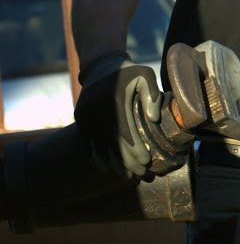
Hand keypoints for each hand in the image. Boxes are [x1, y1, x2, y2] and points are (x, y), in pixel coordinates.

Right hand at [75, 54, 160, 177]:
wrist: (99, 66)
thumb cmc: (128, 72)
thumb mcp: (144, 75)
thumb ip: (152, 94)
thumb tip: (153, 119)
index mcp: (114, 99)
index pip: (125, 132)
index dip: (135, 150)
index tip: (146, 162)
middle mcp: (97, 109)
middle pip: (113, 144)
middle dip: (127, 163)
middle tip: (141, 174)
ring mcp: (86, 116)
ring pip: (100, 148)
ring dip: (114, 165)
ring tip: (128, 177)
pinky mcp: (80, 120)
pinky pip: (89, 144)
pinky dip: (99, 158)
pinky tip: (109, 170)